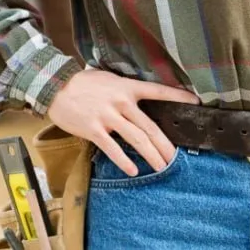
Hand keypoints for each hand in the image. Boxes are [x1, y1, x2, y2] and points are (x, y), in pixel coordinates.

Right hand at [46, 69, 198, 176]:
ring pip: (136, 139)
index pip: (158, 91)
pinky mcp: (94, 129)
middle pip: (150, 127)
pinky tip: (133, 170)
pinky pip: (113, 148)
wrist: (55, 86)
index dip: (178, 97)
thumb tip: (139, 100)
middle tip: (175, 158)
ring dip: (151, 156)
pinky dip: (124, 161)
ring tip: (162, 167)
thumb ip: (124, 89)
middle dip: (165, 145)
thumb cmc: (82, 83)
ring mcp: (107, 116)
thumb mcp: (108, 79)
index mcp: (126, 87)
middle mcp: (121, 102)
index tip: (195, 103)